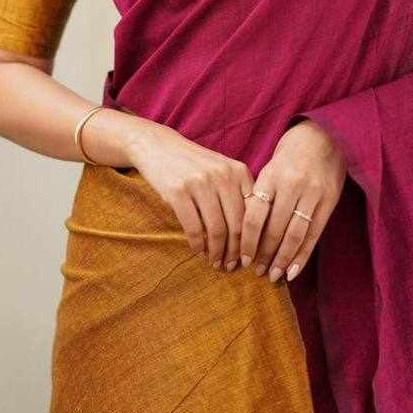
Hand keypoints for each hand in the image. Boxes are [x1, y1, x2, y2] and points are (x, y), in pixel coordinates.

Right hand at [126, 121, 254, 268]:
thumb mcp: (222, 171)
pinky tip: (198, 250)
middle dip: (235, 252)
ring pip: (216, 229)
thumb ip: (239, 194)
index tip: (249, 257)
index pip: (253, 213)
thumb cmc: (194, 165)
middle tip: (232, 266)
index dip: (253, 240)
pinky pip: (193, 227)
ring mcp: (200, 183)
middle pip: (236, 225)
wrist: (159, 146)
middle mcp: (223, 175)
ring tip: (215, 262)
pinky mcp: (178, 191)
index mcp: (239, 172)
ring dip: (216, 252)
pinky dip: (197, 244)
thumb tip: (253, 235)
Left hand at [239, 119, 345, 282]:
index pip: (255, 216)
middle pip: (274, 229)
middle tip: (256, 272)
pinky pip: (314, 234)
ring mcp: (312, 194)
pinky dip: (303, 255)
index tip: (242, 259)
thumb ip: (260, 196)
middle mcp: (291, 185)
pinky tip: (293, 271)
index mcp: (271, 176)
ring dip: (282, 259)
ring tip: (273, 275)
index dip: (247, 241)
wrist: (325, 136)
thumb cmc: (291, 154)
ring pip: (295, 235)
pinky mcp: (329, 201)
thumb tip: (243, 231)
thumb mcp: (270, 168)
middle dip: (264, 255)